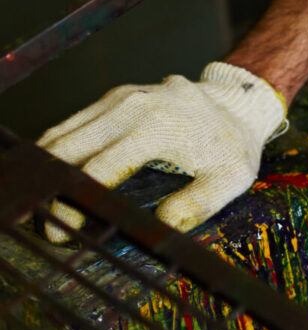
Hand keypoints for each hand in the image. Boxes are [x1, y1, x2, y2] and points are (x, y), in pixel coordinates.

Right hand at [35, 62, 286, 240]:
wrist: (238, 101)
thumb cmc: (233, 145)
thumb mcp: (231, 178)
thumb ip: (199, 203)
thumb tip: (162, 224)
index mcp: (157, 127)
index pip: (98, 169)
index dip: (74, 202)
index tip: (62, 231)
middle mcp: (131, 107)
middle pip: (67, 148)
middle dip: (50, 186)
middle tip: (46, 221)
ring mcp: (119, 98)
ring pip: (62, 134)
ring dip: (47, 168)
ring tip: (48, 202)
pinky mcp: (114, 98)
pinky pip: (72, 124)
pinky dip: (57, 151)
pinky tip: (56, 177)